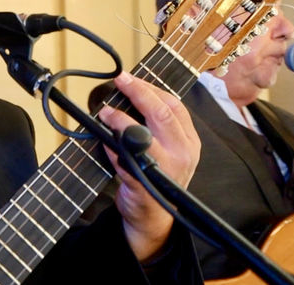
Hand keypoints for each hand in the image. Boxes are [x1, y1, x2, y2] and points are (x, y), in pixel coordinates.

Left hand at [97, 71, 199, 261]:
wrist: (154, 217)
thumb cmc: (156, 176)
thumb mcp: (167, 149)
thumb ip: (157, 125)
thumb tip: (132, 94)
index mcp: (189, 141)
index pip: (174, 106)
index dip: (151, 88)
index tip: (131, 78)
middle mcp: (182, 153)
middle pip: (162, 114)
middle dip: (138, 92)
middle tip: (120, 80)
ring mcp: (164, 169)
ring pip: (143, 135)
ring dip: (120, 119)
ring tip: (105, 112)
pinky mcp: (143, 183)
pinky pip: (125, 158)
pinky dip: (112, 147)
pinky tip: (104, 140)